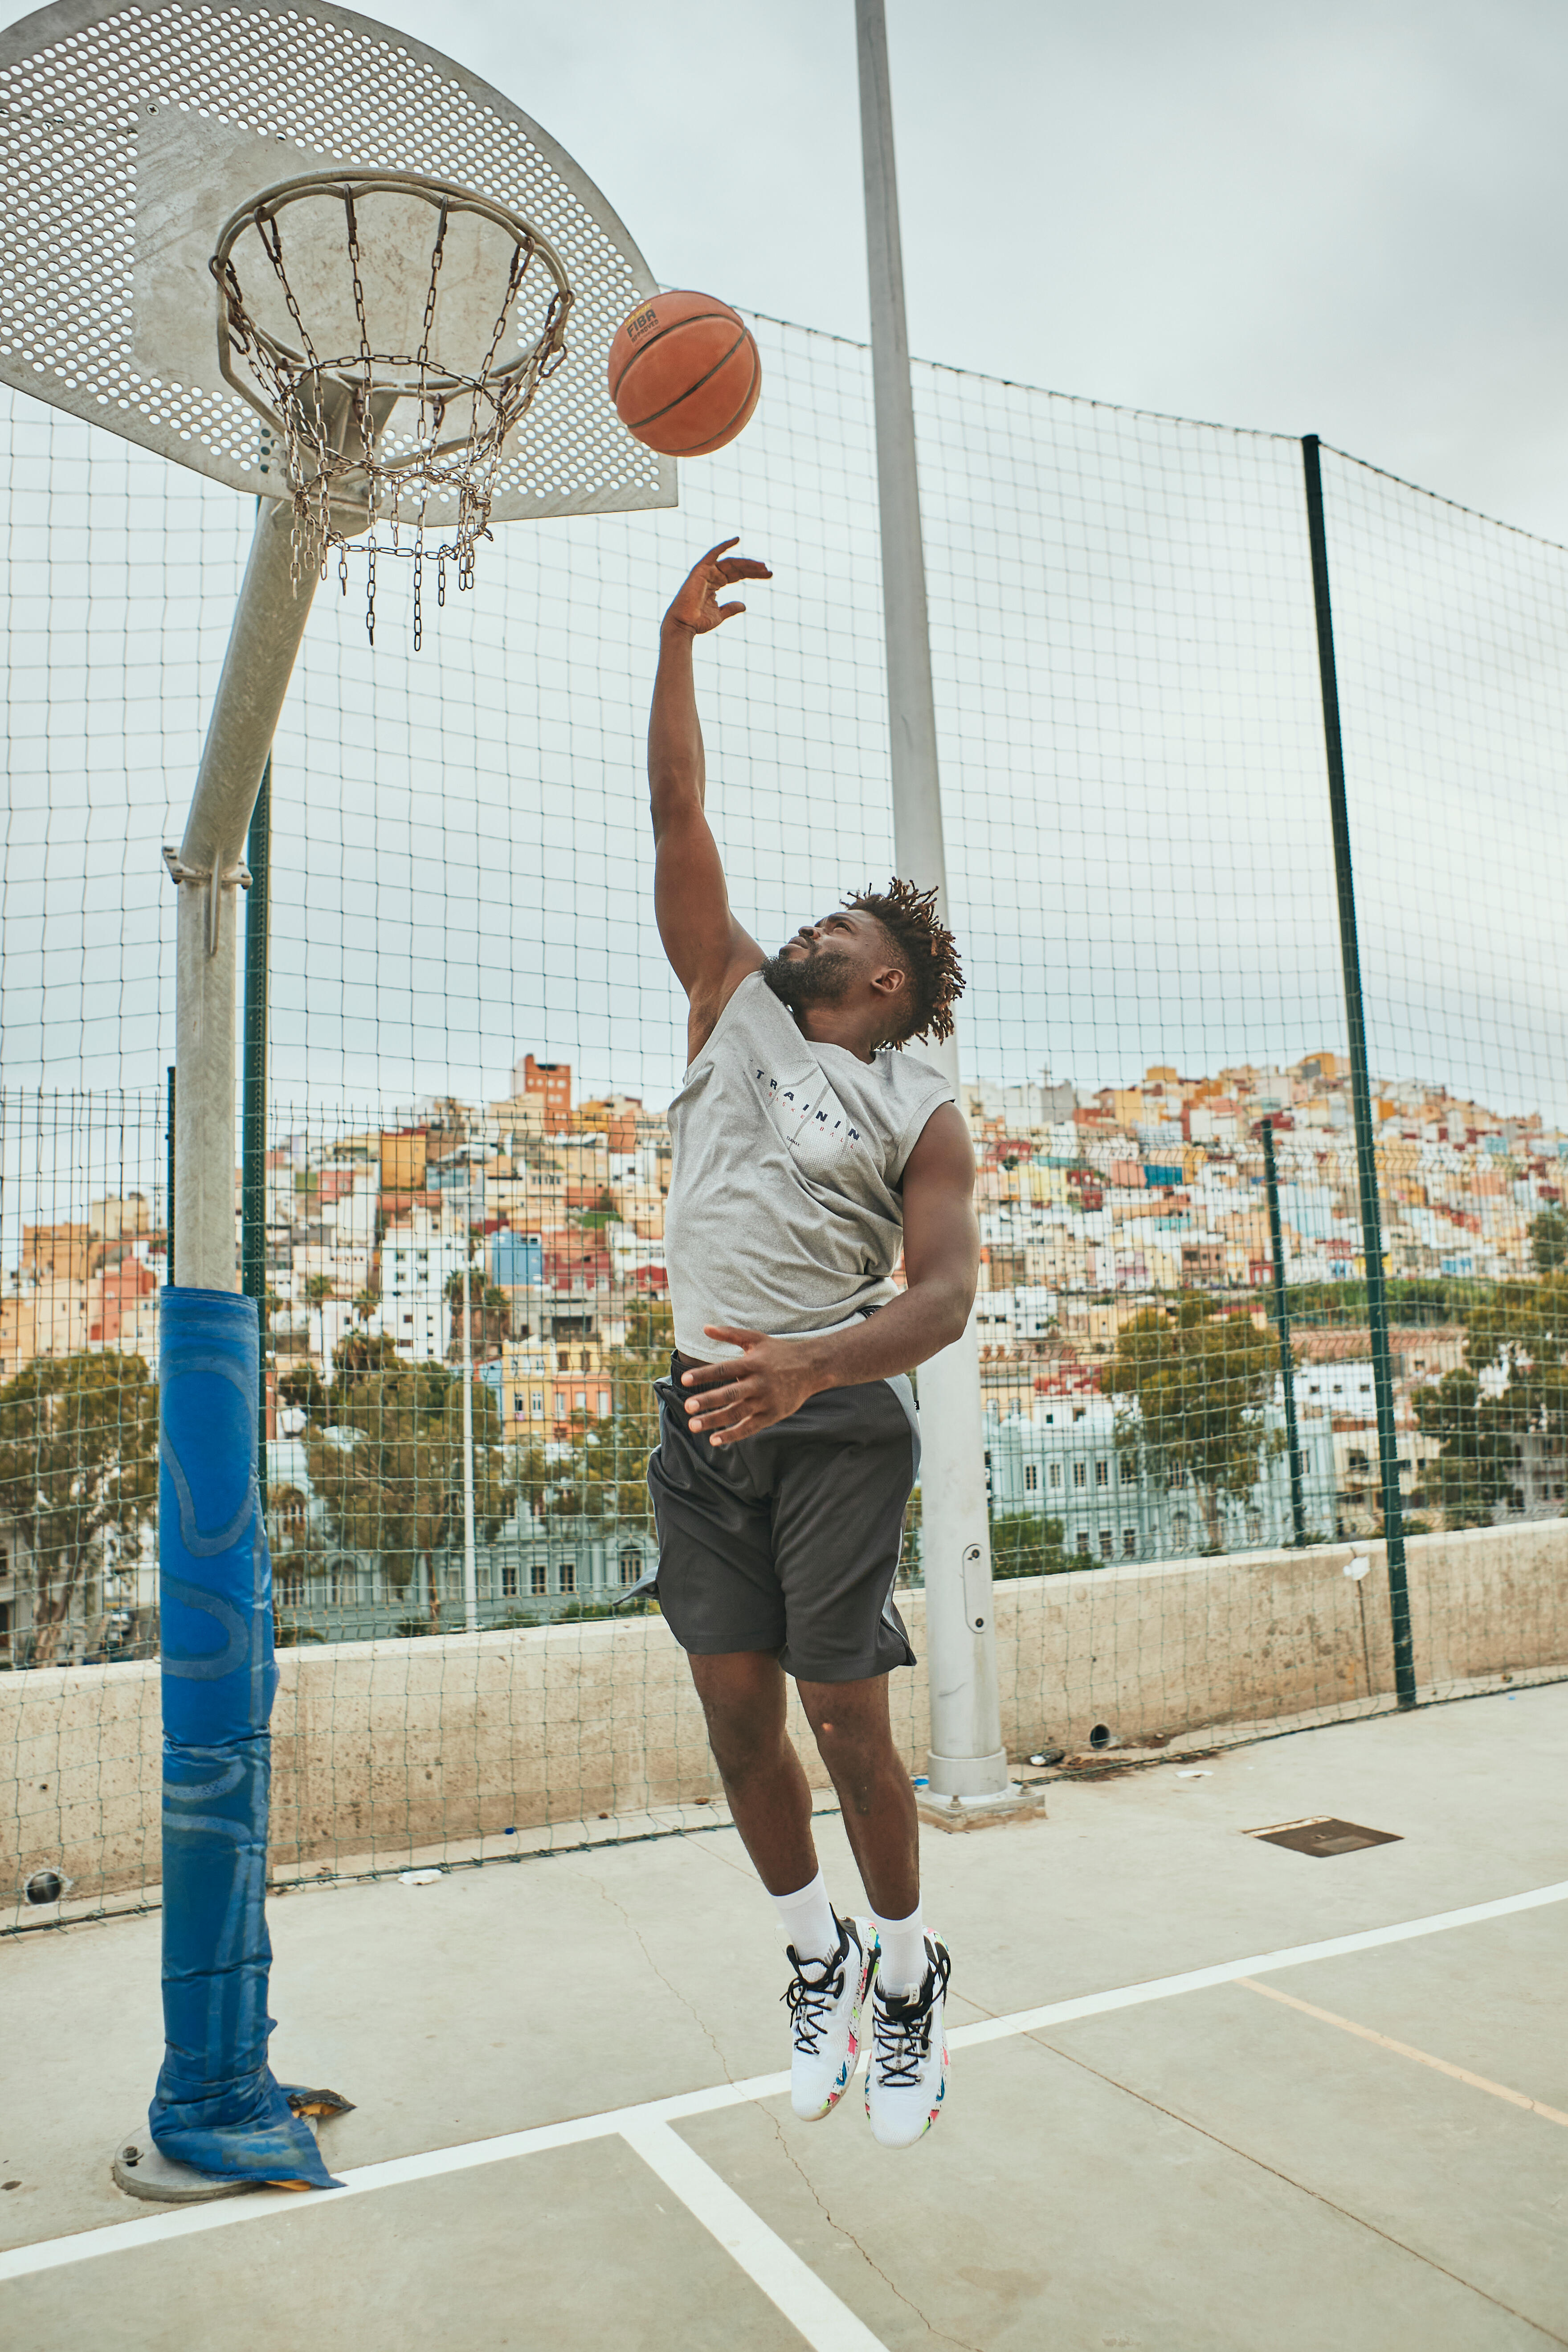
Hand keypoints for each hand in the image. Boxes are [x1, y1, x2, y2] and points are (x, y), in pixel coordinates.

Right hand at [663, 539, 771, 636]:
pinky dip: (724, 545)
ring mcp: (706, 572)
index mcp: (715, 585)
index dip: (752, 574)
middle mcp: (711, 576)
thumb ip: (731, 608)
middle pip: (736, 568)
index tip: (768, 575)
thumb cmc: (698, 622)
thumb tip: (744, 605)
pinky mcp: (701, 570)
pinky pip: (714, 553)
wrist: (684, 624)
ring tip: (762, 566)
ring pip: (730, 563)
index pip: (737, 575)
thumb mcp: (719, 615)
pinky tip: (737, 539)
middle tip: (769, 571)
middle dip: (753, 569)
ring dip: (747, 563)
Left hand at [681, 1327, 820, 1443]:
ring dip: (715, 1420)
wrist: (812, 1368)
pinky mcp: (773, 1415)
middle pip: (730, 1393)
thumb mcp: (756, 1339)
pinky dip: (733, 1435)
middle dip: (708, 1401)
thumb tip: (704, 1327)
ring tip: (694, 1425)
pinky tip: (714, 1440)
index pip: (725, 1370)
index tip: (685, 1380)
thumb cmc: (778, 1352)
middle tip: (687, 1407)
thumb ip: (730, 1334)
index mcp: (753, 1363)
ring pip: (737, 1413)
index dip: (705, 1374)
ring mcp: (766, 1401)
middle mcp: (759, 1383)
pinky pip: (750, 1427)